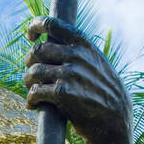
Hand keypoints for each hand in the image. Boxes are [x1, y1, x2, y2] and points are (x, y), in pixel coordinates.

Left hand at [24, 16, 132, 143]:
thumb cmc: (102, 92)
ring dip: (28, 82)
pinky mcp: (62, 93)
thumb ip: (77, 52)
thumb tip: (50, 43)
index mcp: (83, 44)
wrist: (115, 119)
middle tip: (32, 74)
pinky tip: (33, 105)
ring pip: (33, 72)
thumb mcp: (96, 63)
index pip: (52, 24)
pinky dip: (30, 99)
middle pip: (37, 50)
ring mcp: (69, 73)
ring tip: (32, 90)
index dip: (35, 26)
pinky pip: (34, 92)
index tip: (31, 36)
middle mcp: (76, 55)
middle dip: (29, 62)